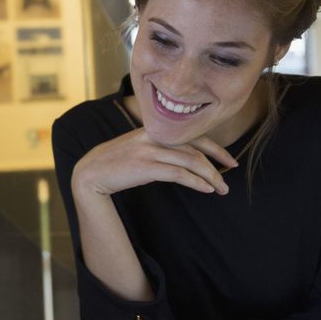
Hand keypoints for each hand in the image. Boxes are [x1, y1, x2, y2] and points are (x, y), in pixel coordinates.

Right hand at [72, 128, 236, 198]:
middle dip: (217, 164)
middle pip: (196, 148)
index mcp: (156, 130)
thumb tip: (185, 158)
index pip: (194, 135)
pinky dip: (195, 181)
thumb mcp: (140, 148)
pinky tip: (206, 189)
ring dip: (210, 177)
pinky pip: (178, 173)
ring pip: (190, 161)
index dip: (216, 148)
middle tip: (228, 178)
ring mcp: (149, 150)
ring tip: (221, 189)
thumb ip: (161, 148)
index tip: (229, 161)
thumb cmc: (117, 163)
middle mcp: (155, 136)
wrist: (91, 172)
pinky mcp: (145, 166)